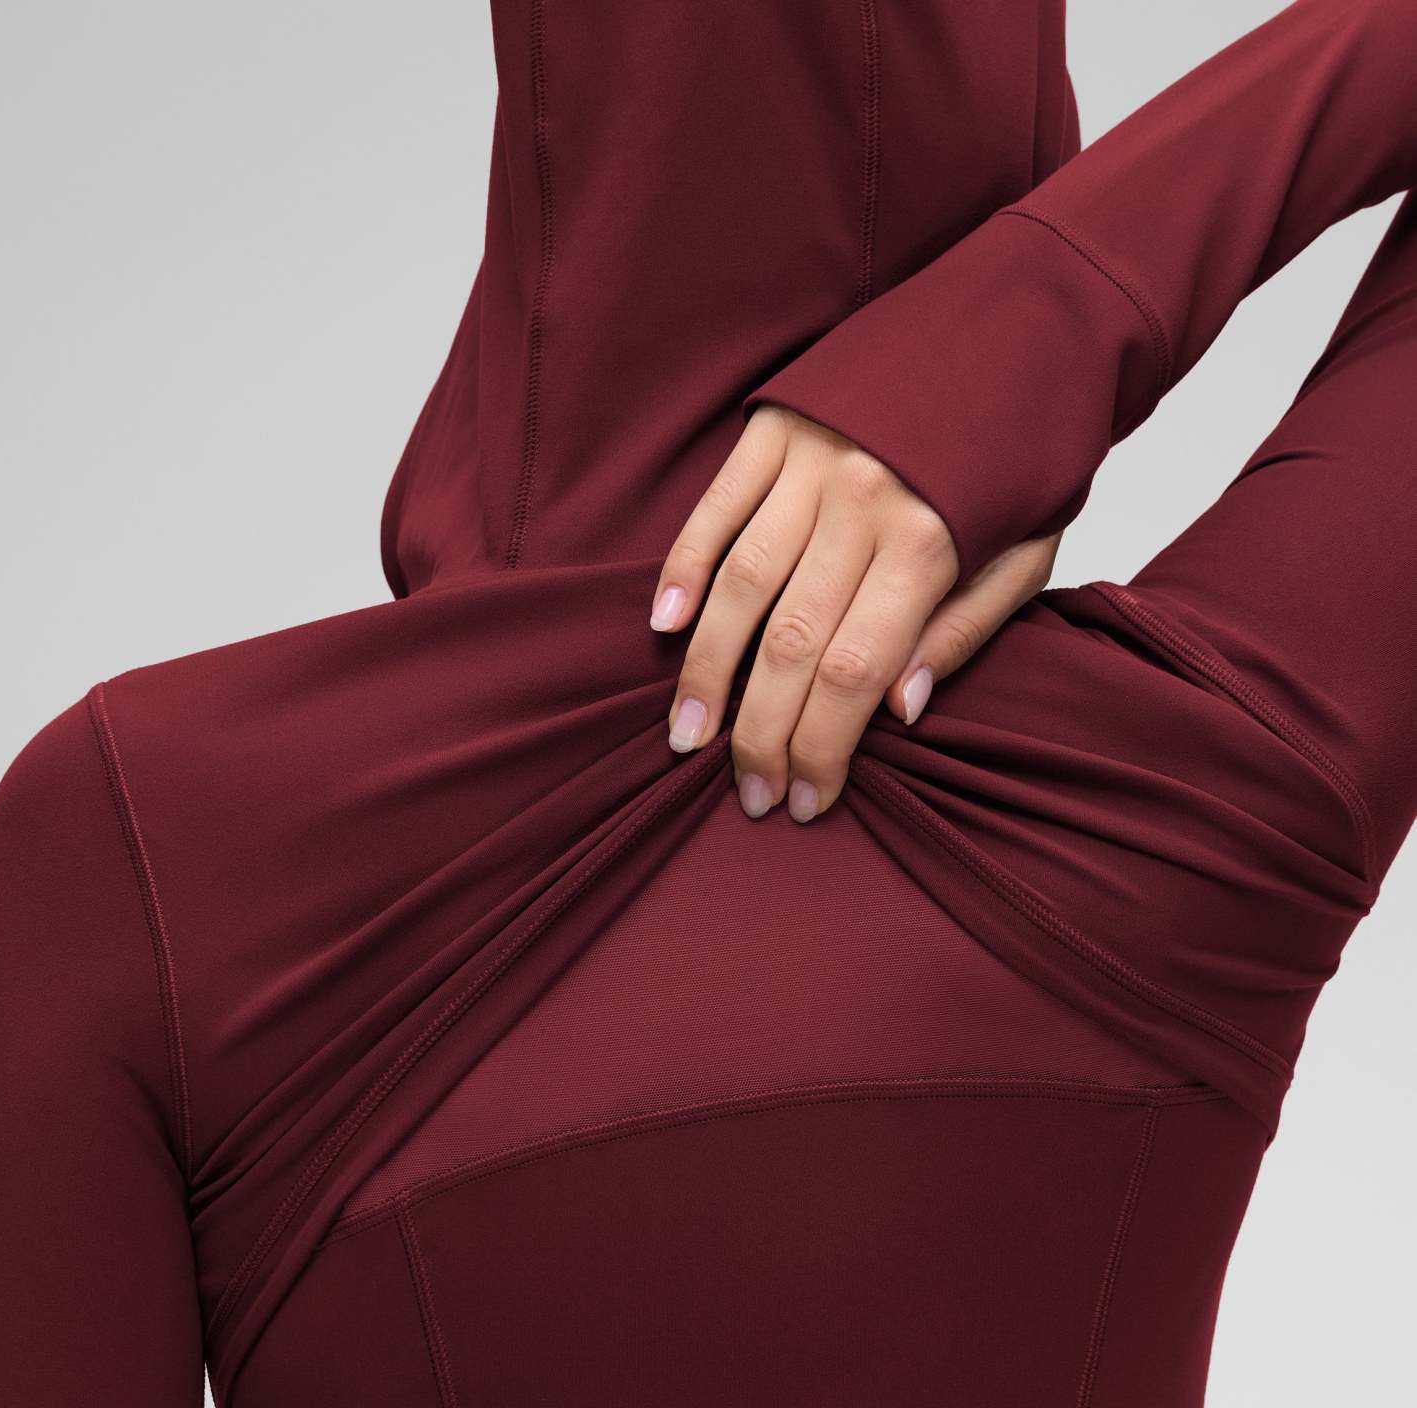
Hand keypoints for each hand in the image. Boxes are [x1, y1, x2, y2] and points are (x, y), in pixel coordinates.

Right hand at [650, 405, 1059, 819]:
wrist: (1026, 317)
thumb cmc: (1029, 453)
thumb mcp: (1031, 551)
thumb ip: (964, 631)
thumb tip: (897, 711)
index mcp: (931, 542)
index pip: (853, 675)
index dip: (822, 749)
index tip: (807, 801)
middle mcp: (863, 502)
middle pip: (789, 645)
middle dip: (761, 735)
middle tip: (747, 793)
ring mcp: (811, 460)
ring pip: (740, 585)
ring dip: (706, 671)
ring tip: (687, 736)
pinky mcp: (774, 426)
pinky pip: (716, 508)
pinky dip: (684, 567)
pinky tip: (665, 626)